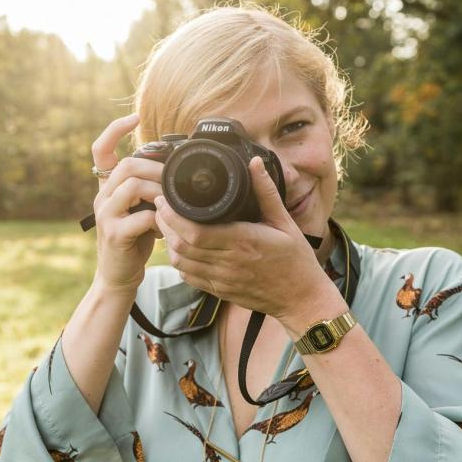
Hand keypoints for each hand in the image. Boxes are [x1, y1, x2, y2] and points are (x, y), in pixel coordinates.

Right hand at [91, 114, 163, 296]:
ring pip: (133, 185)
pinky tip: (165, 228)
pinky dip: (160, 219)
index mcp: (106, 188)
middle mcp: (101, 198)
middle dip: (156, 169)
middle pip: (127, 165)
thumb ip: (147, 189)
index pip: (100, 149)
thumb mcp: (138, 209)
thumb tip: (172, 167)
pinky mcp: (115, 234)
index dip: (115, 129)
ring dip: (160, 192)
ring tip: (171, 205)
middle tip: (173, 183)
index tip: (135, 117)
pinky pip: (142, 216)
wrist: (118, 276)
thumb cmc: (134, 241)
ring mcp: (105, 215)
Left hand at [154, 156, 343, 326]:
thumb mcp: (285, 222)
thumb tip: (254, 162)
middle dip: (165, 225)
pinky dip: (179, 262)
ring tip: (166, 225)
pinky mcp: (219, 291)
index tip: (165, 199)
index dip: (173, 216)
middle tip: (160, 207)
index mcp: (243, 242)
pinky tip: (180, 248)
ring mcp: (222, 280)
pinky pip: (189, 277)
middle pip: (182, 246)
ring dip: (169, 243)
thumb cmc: (296, 259)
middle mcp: (228, 263)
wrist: (301, 299)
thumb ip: (266, 192)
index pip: (196, 232)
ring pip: (181, 263)